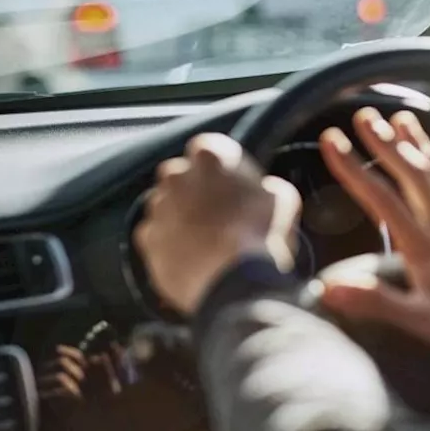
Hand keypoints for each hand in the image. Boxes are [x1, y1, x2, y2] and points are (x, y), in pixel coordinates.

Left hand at [134, 133, 301, 314]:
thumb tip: (264, 190)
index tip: (229, 183)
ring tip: (204, 240)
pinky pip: (155, 235)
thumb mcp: (282, 199)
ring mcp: (158, 207)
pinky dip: (168, 243)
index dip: (219, 168)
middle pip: (180, 175)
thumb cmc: (262, 236)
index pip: (208, 148)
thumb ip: (266, 185)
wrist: (235, 282)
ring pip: (165, 205)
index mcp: (210, 157)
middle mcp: (176, 175)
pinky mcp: (147, 238)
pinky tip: (189, 257)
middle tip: (217, 213)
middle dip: (194, 190)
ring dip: (179, 217)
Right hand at [317, 108, 429, 365]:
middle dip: (387, 143)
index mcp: (425, 246)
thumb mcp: (424, 322)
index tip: (333, 140)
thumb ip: (377, 302)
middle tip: (367, 116)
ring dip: (423, 146)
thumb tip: (330, 288)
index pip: (381, 199)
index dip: (353, 167)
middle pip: (413, 175)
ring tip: (406, 119)